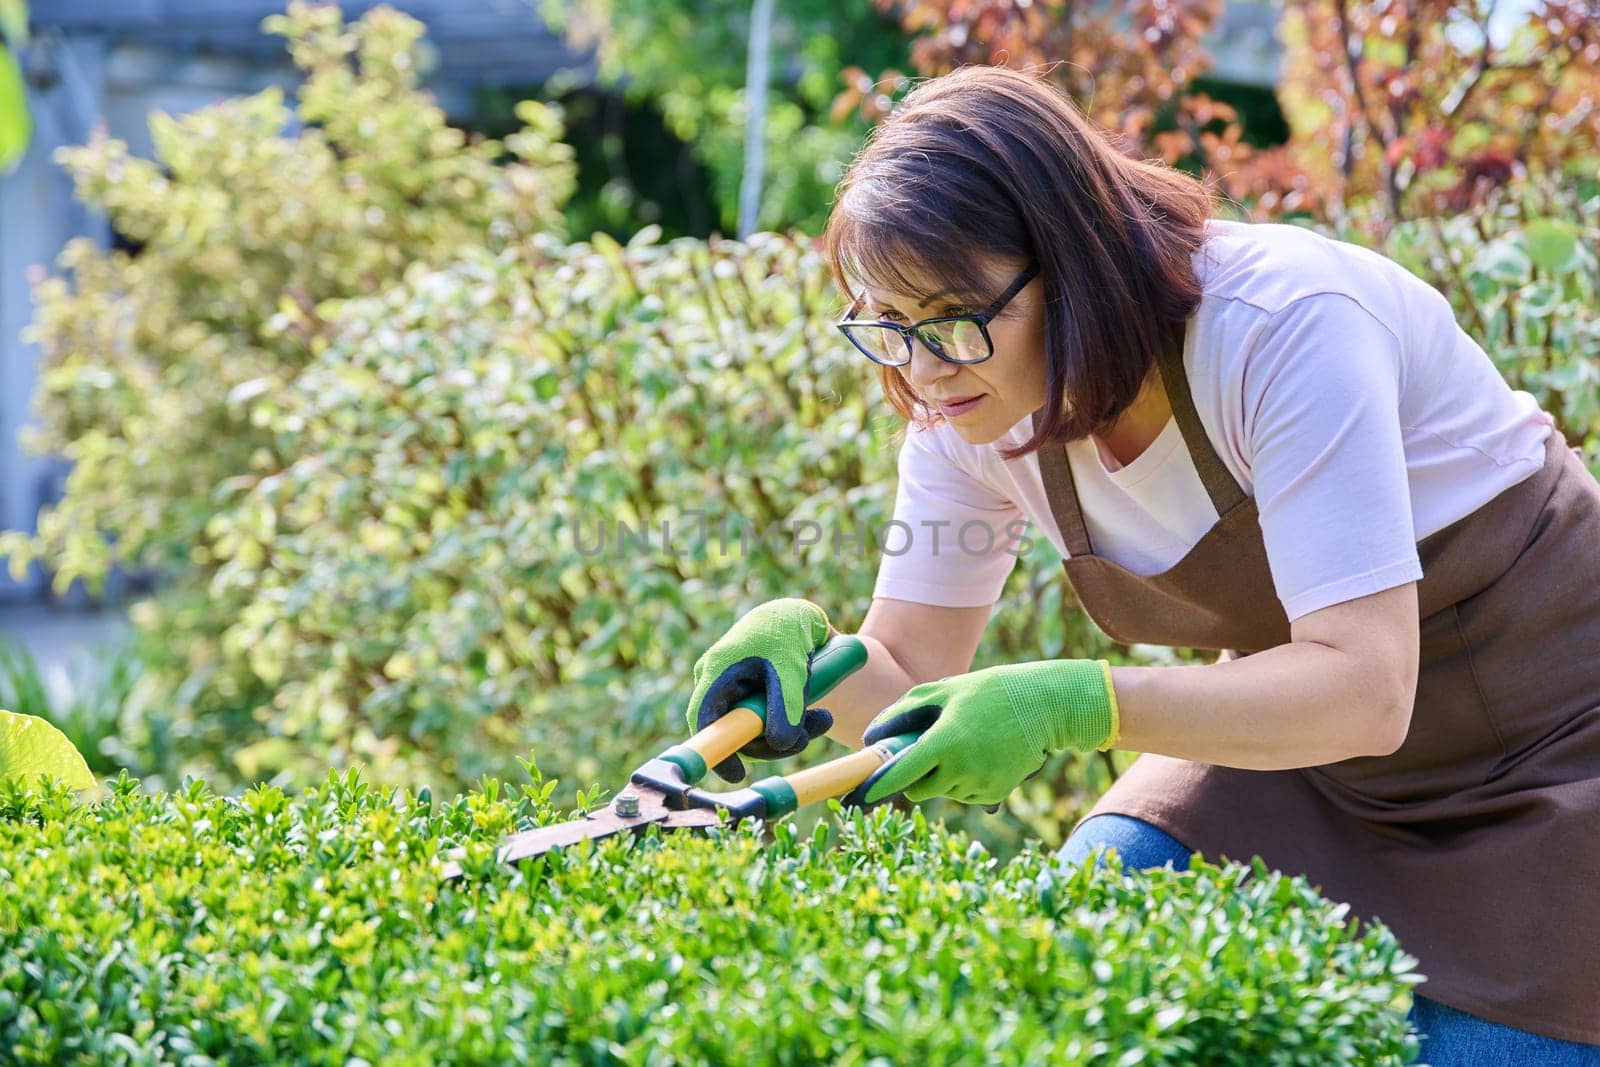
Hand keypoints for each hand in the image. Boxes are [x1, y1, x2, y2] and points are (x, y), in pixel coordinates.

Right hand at [684, 598, 836, 781]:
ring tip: (824, 719)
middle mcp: (718, 682)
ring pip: (754, 729)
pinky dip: (791, 723)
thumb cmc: (788, 632)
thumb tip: (782, 744)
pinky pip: (765, 721)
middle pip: (735, 730)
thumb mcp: (791, 668)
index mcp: (717, 670)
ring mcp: (733, 690)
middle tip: (806, 739)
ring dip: (790, 733)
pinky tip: (819, 716)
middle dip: (772, 742)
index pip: (704, 719)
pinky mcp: (750, 695)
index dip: (717, 751)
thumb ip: (787, 706)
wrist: (796, 615)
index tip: (738, 774)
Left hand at [853, 659, 1119, 805]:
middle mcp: (963, 770)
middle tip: (923, 748)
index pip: (901, 774)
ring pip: (941, 791)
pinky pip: (964, 793)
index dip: (875, 787)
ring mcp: (981, 785)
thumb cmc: (988, 692)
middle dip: (913, 774)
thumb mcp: (943, 691)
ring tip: (962, 741)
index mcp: (946, 742)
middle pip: (917, 789)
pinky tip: (980, 753)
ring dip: (940, 775)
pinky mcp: (996, 794)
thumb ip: (904, 712)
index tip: (855, 795)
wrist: (1045, 705)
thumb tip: (872, 736)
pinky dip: (962, 779)